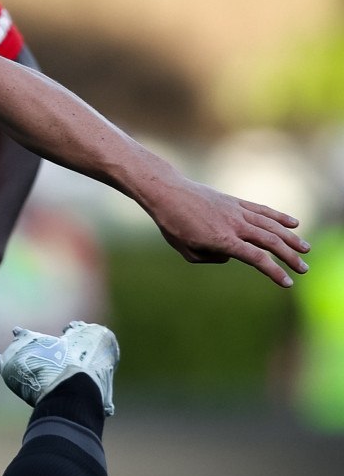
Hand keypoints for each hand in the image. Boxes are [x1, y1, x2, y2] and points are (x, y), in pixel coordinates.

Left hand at [150, 177, 309, 286]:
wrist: (169, 193)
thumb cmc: (174, 225)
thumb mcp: (188, 252)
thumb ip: (212, 258)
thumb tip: (230, 256)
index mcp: (223, 240)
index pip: (256, 258)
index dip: (274, 271)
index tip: (287, 282)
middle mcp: (235, 225)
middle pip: (270, 242)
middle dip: (290, 257)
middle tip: (304, 268)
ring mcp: (237, 211)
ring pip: (271, 225)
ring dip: (291, 238)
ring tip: (306, 249)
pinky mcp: (236, 202)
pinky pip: (262, 210)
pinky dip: (280, 217)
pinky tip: (294, 223)